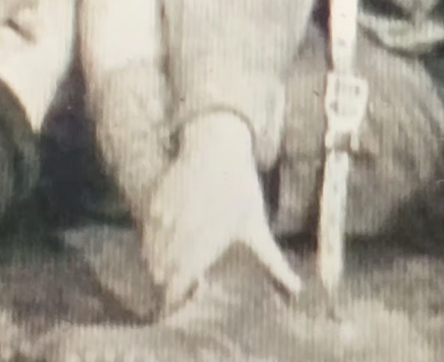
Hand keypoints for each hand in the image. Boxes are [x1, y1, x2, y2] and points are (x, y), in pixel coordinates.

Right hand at [145, 112, 300, 312]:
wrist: (216, 146)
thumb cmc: (240, 188)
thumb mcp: (257, 226)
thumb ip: (274, 263)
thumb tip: (298, 289)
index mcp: (204, 244)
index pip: (178, 284)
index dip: (177, 297)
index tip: (191, 290)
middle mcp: (179, 234)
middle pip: (160, 274)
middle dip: (169, 282)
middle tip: (187, 278)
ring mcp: (163, 219)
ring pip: (150, 257)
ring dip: (160, 265)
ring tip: (179, 260)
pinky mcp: (153, 204)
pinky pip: (146, 235)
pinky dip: (153, 245)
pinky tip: (168, 242)